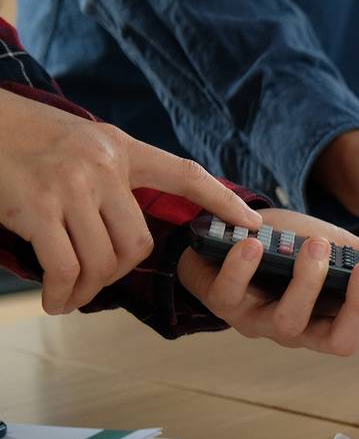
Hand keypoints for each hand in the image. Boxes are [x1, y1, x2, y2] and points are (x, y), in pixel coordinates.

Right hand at [0, 89, 261, 313]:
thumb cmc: (28, 138)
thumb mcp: (83, 141)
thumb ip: (113, 174)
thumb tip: (129, 223)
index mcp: (121, 149)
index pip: (184, 173)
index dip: (220, 200)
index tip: (251, 224)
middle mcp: (103, 167)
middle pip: (137, 242)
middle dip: (119, 273)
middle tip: (96, 283)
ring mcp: (70, 187)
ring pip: (101, 259)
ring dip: (86, 289)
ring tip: (70, 296)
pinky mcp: (36, 207)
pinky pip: (65, 267)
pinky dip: (62, 293)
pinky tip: (55, 300)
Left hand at [176, 209, 358, 354]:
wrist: (226, 242)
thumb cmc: (287, 254)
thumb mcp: (337, 251)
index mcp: (334, 317)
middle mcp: (303, 329)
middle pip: (338, 341)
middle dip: (357, 308)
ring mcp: (263, 321)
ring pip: (289, 322)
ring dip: (306, 282)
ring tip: (317, 246)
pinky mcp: (224, 303)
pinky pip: (231, 295)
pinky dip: (242, 268)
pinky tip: (253, 243)